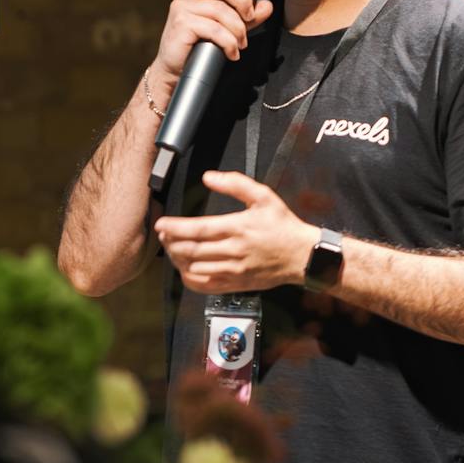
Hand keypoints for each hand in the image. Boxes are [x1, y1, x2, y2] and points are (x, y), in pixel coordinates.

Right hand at [149, 0, 273, 99]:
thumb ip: (246, 17)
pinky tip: (232, 53)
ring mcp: (182, 8)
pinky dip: (229, 42)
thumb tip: (266, 6)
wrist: (174, 70)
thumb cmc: (198, 47)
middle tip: (249, 18)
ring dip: (238, 30)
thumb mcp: (228, 28)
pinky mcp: (181, 23)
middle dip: (243, 1)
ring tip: (240, 44)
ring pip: (221, 10)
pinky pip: (214, 29)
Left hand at [154, 171, 318, 293]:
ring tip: (172, 249)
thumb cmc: (282, 226)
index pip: (198, 229)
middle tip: (163, 235)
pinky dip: (189, 278)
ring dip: (177, 260)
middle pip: (191, 250)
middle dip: (171, 242)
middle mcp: (234, 251)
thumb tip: (209, 176)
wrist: (302, 256)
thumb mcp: (263, 196)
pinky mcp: (236, 284)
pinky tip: (185, 269)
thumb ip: (235, 183)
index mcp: (238, 228)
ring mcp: (234, 270)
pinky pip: (205, 286)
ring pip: (194, 269)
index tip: (162, 224)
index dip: (175, 227)